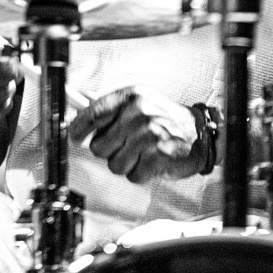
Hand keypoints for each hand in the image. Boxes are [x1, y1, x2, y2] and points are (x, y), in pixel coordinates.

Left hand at [68, 86, 202, 183]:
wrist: (198, 133)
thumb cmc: (164, 119)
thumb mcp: (138, 103)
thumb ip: (111, 111)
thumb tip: (78, 121)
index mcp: (130, 97)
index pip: (92, 113)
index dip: (78, 128)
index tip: (74, 136)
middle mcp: (138, 113)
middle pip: (99, 146)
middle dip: (109, 151)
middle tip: (127, 145)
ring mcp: (148, 135)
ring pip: (114, 165)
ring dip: (126, 163)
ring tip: (142, 152)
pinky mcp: (157, 157)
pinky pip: (132, 175)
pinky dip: (140, 173)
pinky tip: (152, 161)